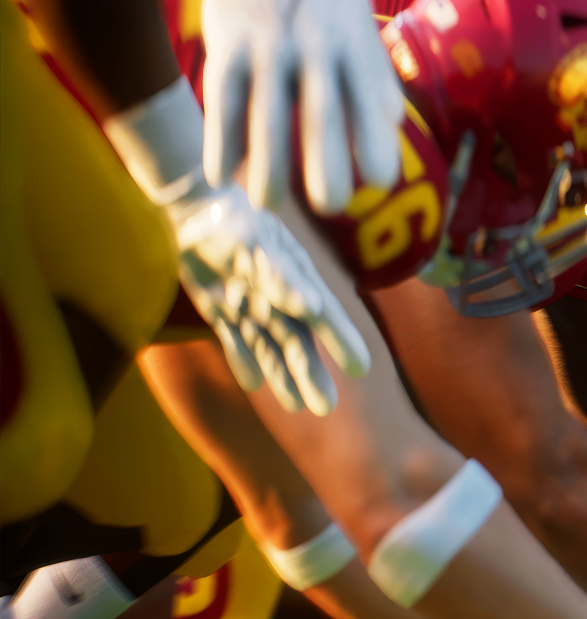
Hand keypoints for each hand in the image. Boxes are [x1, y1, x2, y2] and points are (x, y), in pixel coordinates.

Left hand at [172, 185, 370, 413]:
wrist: (194, 210)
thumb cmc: (232, 222)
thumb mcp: (258, 246)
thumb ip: (283, 279)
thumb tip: (314, 307)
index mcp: (295, 280)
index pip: (324, 317)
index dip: (342, 343)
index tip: (361, 369)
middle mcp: (277, 299)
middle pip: (297, 341)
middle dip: (310, 374)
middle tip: (326, 408)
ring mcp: (250, 306)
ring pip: (269, 347)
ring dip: (281, 376)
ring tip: (295, 407)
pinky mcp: (221, 312)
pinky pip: (234, 342)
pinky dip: (242, 361)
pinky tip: (251, 384)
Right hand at [194, 0, 404, 212]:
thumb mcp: (358, 21)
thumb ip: (374, 72)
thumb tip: (395, 125)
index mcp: (352, 41)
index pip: (369, 97)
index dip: (374, 141)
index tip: (381, 181)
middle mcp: (312, 44)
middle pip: (320, 111)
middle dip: (326, 163)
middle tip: (334, 206)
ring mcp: (266, 45)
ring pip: (265, 112)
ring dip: (267, 164)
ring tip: (269, 204)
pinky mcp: (226, 46)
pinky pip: (222, 99)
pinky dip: (219, 140)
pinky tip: (220, 176)